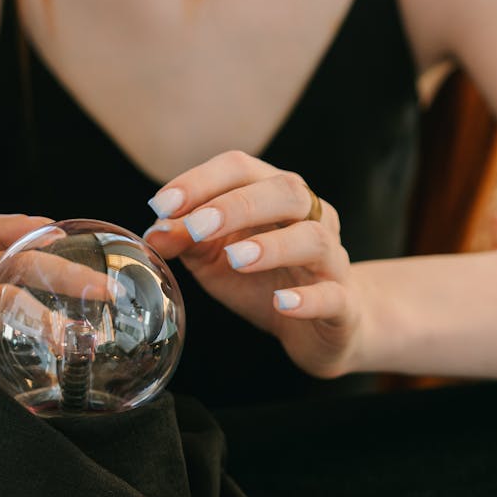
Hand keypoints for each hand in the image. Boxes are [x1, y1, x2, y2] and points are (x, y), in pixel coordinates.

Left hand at [144, 150, 364, 378]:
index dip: (202, 181)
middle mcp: (310, 217)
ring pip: (313, 237)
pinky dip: (307, 298)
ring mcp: (331, 259)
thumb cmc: (262, 283)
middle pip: (284, 191)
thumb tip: (155, 231)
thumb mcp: (215, 260)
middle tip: (197, 227)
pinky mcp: (342, 302)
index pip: (241, 168)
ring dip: (272, 246)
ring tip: (236, 259)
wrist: (319, 328)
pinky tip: (282, 303)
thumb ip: (186, 241)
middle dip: (237, 205)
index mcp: (275, 196)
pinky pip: (332, 295)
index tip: (163, 204)